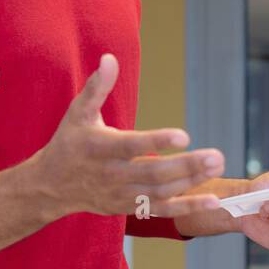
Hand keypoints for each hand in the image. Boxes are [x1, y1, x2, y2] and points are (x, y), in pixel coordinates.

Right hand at [30, 53, 224, 219]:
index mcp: (98, 148)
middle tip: (216, 157)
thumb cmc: (70, 142)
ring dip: (191, 182)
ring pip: (160, 192)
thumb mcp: (77, 113)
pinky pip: (160, 210)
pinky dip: (186, 207)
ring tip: (217, 167)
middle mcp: (111, 174)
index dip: (156, 142)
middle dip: (186, 166)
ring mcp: (121, 195)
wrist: (51, 186)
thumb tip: (109, 58)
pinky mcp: (128, 208)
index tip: (184, 136)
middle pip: (152, 173)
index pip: (130, 146)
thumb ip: (96, 87)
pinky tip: (212, 200)